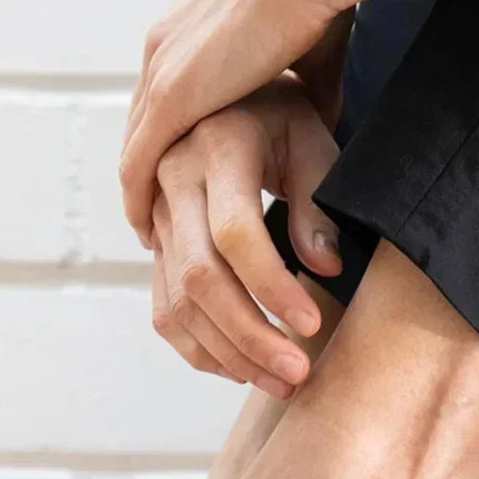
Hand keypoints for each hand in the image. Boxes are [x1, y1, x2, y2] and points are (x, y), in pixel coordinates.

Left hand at [121, 0, 340, 242]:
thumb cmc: (319, 2)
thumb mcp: (308, 62)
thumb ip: (305, 96)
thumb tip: (324, 123)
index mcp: (189, 33)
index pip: (165, 103)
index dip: (171, 146)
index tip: (180, 179)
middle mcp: (162, 51)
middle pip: (141, 130)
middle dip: (148, 177)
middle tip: (157, 219)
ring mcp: (161, 73)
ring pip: (135, 152)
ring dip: (140, 196)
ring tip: (151, 235)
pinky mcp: (170, 97)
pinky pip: (138, 164)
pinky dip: (138, 200)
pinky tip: (146, 231)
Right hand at [150, 75, 339, 398]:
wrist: (227, 97)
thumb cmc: (283, 120)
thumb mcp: (313, 144)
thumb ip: (318, 204)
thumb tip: (324, 269)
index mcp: (217, 147)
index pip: (235, 233)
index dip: (272, 287)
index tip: (311, 325)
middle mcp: (172, 182)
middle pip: (199, 279)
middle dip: (250, 337)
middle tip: (297, 374)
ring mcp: (155, 218)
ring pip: (178, 304)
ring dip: (229, 354)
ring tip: (280, 381)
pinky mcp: (154, 247)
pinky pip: (165, 311)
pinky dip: (200, 350)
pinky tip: (242, 368)